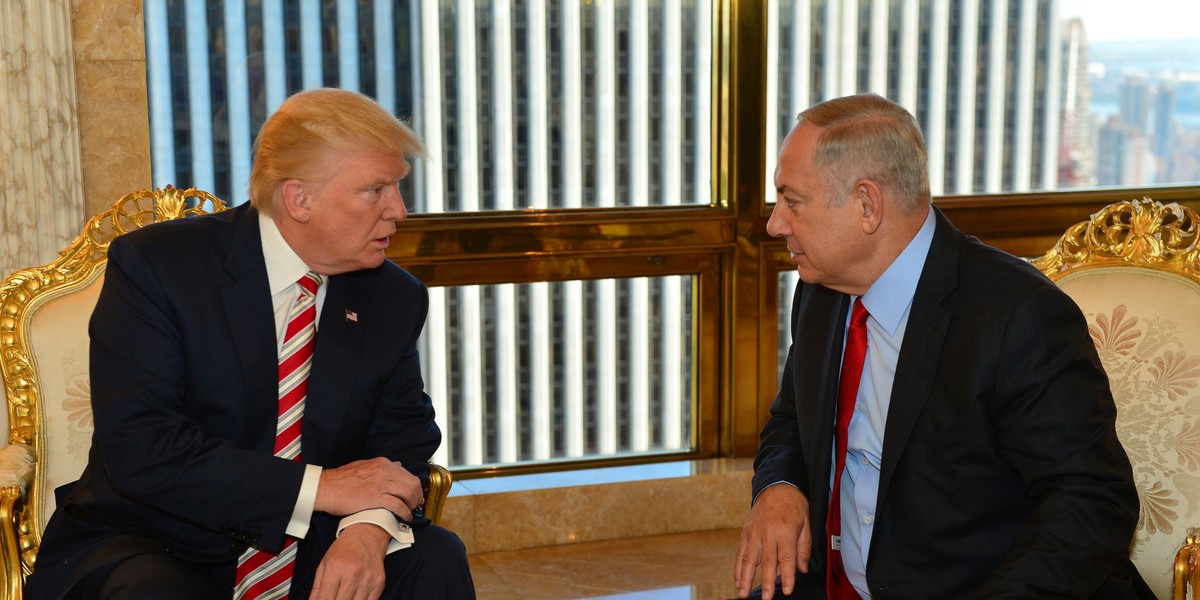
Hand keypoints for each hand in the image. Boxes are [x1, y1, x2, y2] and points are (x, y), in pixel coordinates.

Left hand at [310, 523, 389, 599]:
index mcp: (335, 568)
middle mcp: (353, 573)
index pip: (325, 599)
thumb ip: (317, 588)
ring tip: (344, 596)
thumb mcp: (324, 564)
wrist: (367, 535)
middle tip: (333, 597)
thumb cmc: (345, 548)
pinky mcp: (379, 582)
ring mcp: (368, 579)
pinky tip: (355, 596)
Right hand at [315, 457, 423, 519]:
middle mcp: (385, 471)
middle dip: (417, 495)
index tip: (414, 494)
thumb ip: (381, 467)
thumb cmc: (341, 480)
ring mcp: (381, 484)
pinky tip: (404, 518)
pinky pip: (398, 505)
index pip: (407, 473)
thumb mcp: (364, 466)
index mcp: (383, 464)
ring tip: (411, 512)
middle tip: (416, 504)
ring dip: (413, 504)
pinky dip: (405, 513)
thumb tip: (396, 466)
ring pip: (408, 493)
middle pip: (412, 483)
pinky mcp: (376, 498)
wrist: (326, 488)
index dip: (414, 485)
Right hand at [734, 484, 811, 599]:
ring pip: (748, 559)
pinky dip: (737, 568)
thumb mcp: (806, 524)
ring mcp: (754, 533)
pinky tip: (737, 580)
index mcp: (785, 531)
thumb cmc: (794, 507)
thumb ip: (803, 548)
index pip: (786, 558)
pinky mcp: (745, 533)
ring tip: (743, 594)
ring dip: (745, 578)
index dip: (787, 576)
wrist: (776, 487)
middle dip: (766, 582)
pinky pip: (740, 553)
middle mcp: (767, 533)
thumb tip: (802, 569)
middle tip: (767, 598)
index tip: (787, 590)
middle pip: (766, 561)